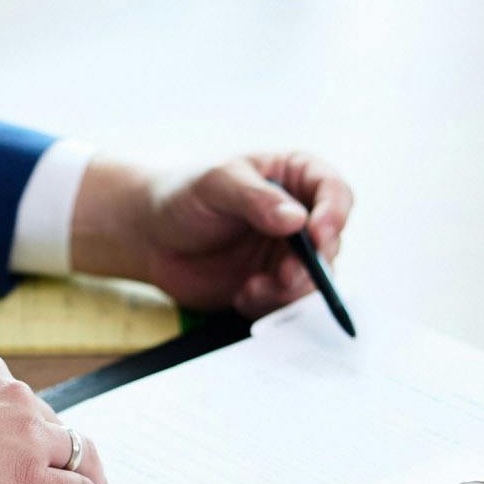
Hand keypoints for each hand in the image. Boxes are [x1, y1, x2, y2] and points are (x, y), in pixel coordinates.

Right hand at [0, 350, 109, 483]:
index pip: (25, 401)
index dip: (34, 430)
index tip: (37, 446)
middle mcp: (12, 395)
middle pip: (56, 426)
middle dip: (62, 453)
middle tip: (72, 474)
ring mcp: (27, 437)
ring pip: (78, 456)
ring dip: (87, 479)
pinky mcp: (34, 481)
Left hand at [71, 151, 352, 315]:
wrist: (149, 237)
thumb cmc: (181, 196)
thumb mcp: (214, 185)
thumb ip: (255, 199)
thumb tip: (298, 220)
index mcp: (291, 177)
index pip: (332, 190)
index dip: (334, 212)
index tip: (319, 234)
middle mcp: (297, 216)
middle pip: (331, 243)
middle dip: (312, 264)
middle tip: (283, 275)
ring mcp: (287, 253)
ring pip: (316, 280)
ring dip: (292, 291)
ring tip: (255, 288)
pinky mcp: (273, 285)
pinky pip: (289, 304)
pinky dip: (271, 306)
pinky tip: (242, 297)